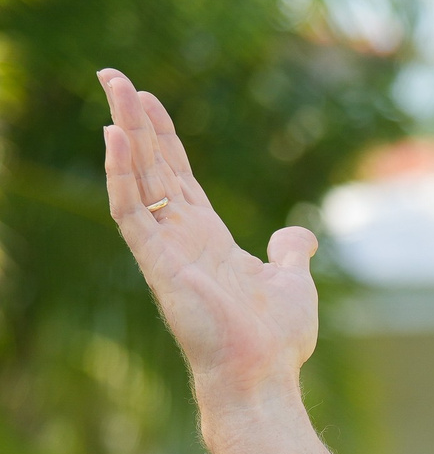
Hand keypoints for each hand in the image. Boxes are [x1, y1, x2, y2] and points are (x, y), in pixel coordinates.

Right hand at [99, 68, 317, 412]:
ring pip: (136, 176)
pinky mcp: (157, 262)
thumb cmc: (275, 340)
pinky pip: (129, 211)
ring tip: (113, 89)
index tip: (148, 99)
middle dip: (134, 120)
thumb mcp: (293, 282)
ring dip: (124, 132)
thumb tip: (301, 233)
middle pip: (152, 165)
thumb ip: (291, 252)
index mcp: (209, 238)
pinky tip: (113, 137)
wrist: (263, 376)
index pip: (178, 175)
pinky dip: (120, 174)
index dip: (164, 137)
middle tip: (114, 76)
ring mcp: (166, 248)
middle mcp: (181, 237)